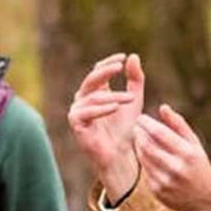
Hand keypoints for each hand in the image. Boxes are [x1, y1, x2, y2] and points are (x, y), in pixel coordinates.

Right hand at [68, 52, 144, 197]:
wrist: (120, 153)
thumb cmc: (126, 128)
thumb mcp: (134, 100)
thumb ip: (135, 79)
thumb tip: (133, 56)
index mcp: (95, 91)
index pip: (98, 70)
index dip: (109, 62)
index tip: (123, 58)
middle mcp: (83, 98)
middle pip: (92, 79)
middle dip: (106, 72)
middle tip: (120, 67)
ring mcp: (77, 110)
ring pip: (94, 96)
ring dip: (113, 97)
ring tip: (130, 99)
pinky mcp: (75, 123)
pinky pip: (87, 112)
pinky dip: (102, 109)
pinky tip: (116, 107)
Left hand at [132, 104, 210, 210]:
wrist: (204, 199)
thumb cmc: (198, 165)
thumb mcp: (194, 144)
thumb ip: (178, 125)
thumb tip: (162, 107)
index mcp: (187, 154)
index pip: (160, 133)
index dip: (147, 124)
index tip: (141, 118)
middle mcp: (176, 168)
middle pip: (148, 146)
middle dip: (139, 134)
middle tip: (136, 127)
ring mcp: (165, 181)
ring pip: (144, 158)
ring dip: (138, 146)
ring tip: (138, 137)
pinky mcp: (157, 191)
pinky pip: (145, 171)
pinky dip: (143, 160)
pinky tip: (143, 153)